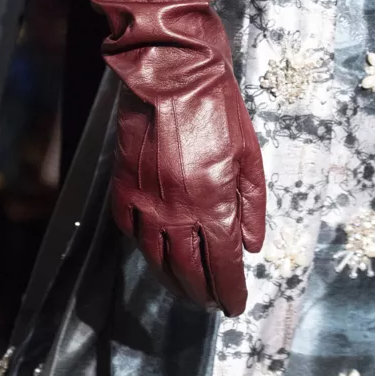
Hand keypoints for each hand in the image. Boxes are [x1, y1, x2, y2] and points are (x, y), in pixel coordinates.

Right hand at [111, 64, 265, 316]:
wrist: (172, 69)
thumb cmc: (218, 106)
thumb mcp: (249, 154)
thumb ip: (251, 205)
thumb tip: (251, 246)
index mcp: (213, 202)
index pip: (222, 265)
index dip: (230, 291)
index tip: (235, 305)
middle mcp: (177, 210)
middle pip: (188, 270)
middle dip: (202, 294)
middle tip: (211, 303)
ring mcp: (145, 199)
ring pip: (155, 257)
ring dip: (171, 280)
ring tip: (183, 289)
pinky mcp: (123, 183)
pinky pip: (128, 227)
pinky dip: (141, 245)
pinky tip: (151, 249)